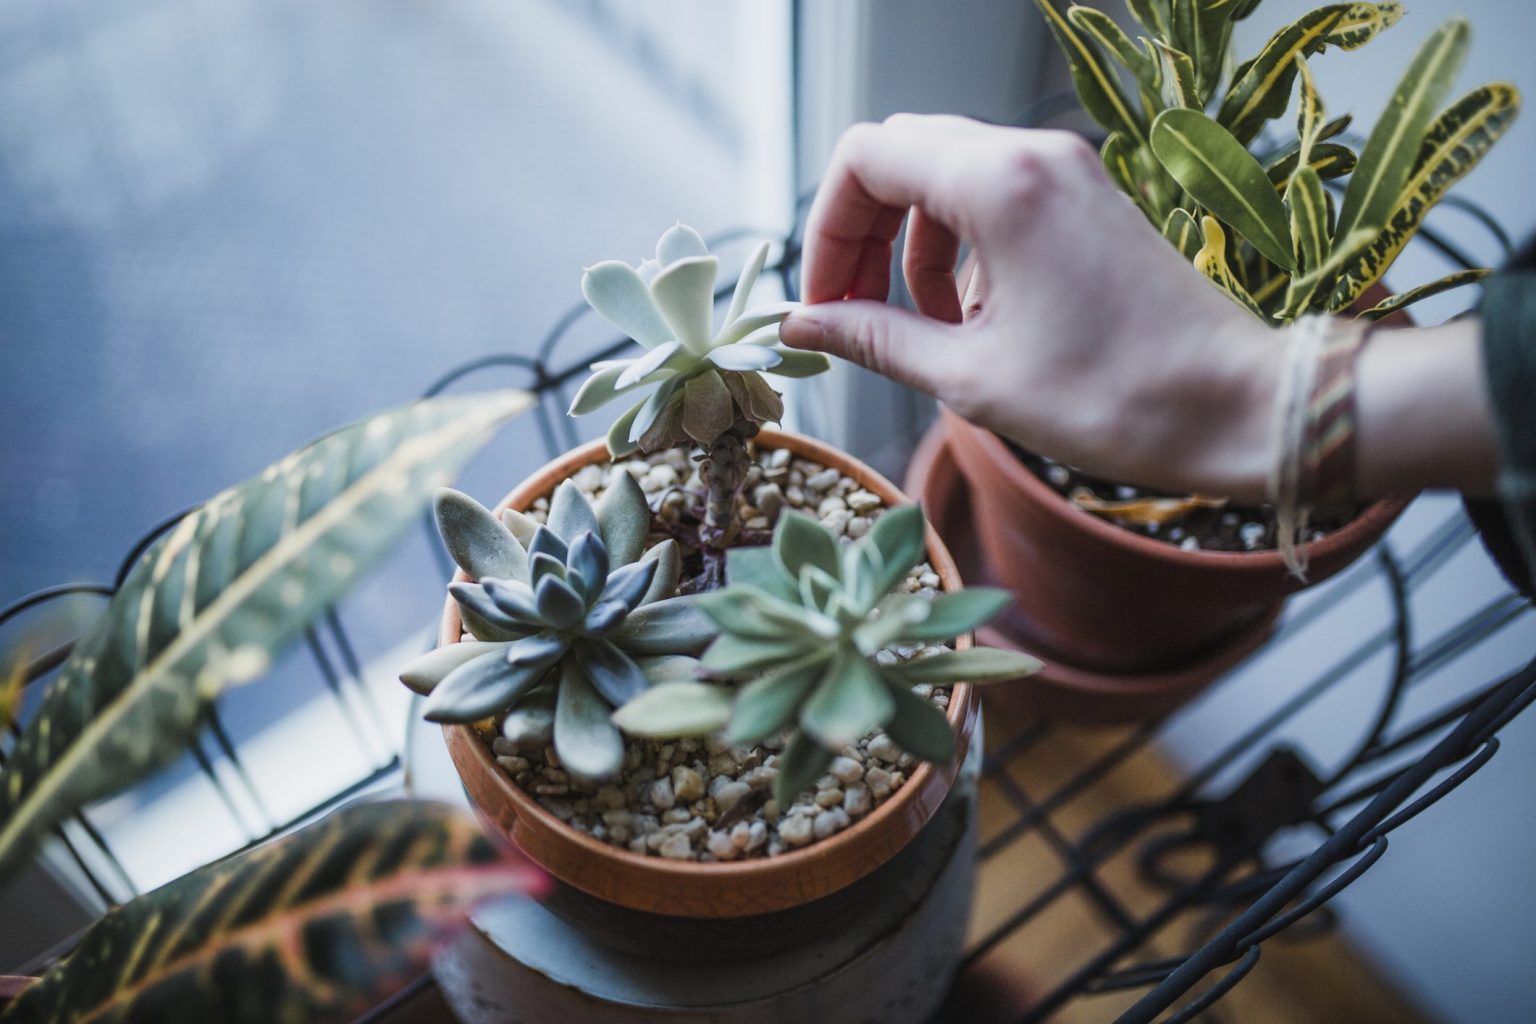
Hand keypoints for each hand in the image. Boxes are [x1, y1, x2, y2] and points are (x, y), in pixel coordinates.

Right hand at [780, 114, 1281, 499]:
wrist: (1237, 406)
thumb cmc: (1116, 398)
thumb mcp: (972, 377)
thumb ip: (875, 339)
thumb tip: (801, 327)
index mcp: (1001, 185)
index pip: (866, 158)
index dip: (826, 229)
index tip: (825, 302)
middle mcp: (1034, 155)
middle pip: (902, 156)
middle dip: (861, 232)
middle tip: (854, 312)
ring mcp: (1067, 171)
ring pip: (945, 176)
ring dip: (910, 246)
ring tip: (919, 329)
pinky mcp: (1086, 199)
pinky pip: (994, 196)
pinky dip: (959, 247)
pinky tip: (971, 318)